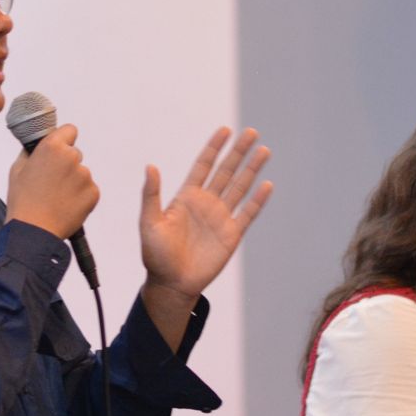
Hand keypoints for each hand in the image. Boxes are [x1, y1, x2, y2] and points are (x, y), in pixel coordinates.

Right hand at [5, 123, 98, 239]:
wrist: (34, 231)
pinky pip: (88, 189)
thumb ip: (32, 152)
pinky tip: (65, 205)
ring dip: (73, 182)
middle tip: (51, 182)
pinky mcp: (94, 193)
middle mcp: (72, 158)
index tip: (59, 149)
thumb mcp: (18, 169)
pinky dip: (80, 196)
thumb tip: (39, 145)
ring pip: (81, 173)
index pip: (70, 130)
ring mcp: (85, 176)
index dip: (64, 139)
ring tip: (56, 198)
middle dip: (66, 164)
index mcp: (52, 147)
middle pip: (75, 154)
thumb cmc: (23, 201)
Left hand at [139, 126, 272, 301]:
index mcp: (187, 197)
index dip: (214, 148)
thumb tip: (150, 166)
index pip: (203, 165)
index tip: (225, 131)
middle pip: (226, 171)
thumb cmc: (156, 255)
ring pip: (240, 187)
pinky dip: (258, 200)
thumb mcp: (149, 223)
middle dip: (238, 152)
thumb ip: (151, 195)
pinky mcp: (231, 235)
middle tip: (252, 132)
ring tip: (264, 150)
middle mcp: (206, 203)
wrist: (172, 284)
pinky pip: (248, 214)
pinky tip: (267, 185)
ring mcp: (220, 218)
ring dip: (252, 169)